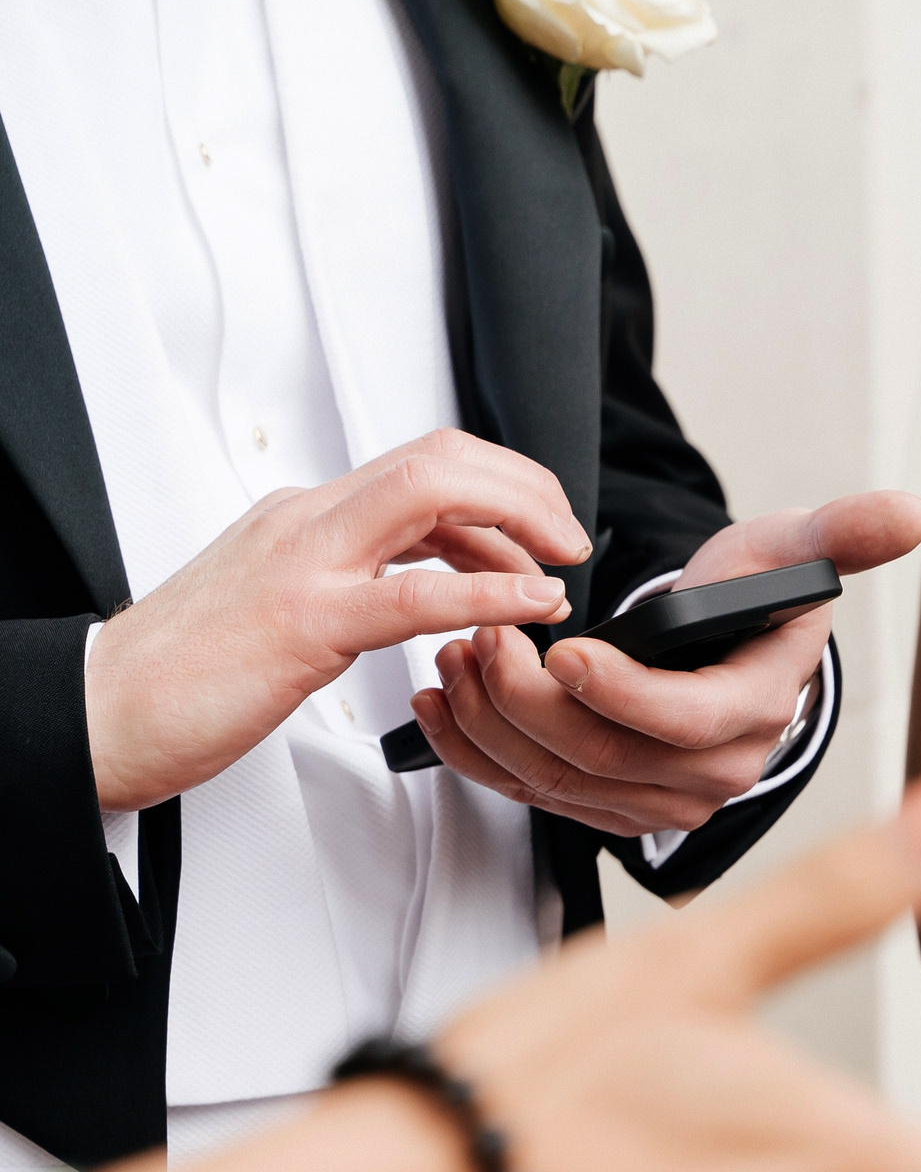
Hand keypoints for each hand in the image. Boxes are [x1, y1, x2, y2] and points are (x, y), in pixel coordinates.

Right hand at [86, 431, 588, 811]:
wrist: (98, 712)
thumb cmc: (189, 672)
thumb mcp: (284, 601)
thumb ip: (352, 576)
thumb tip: (426, 576)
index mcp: (308, 517)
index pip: (425, 464)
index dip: (502, 485)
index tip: (541, 531)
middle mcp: (309, 522)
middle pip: (442, 459)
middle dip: (526, 488)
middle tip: (570, 539)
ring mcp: (305, 565)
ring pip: (434, 496)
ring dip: (520, 523)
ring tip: (560, 569)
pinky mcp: (303, 624)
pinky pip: (415, 593)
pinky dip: (490, 592)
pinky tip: (532, 605)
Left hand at [416, 492, 920, 836]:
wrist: (726, 649)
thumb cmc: (753, 600)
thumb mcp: (793, 553)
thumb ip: (843, 533)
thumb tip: (908, 512)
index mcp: (759, 711)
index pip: (687, 720)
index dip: (622, 690)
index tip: (563, 645)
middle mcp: (715, 774)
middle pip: (606, 757)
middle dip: (530, 699)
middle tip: (486, 634)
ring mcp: (659, 802)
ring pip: (558, 780)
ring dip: (493, 721)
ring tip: (460, 653)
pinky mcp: (609, 811)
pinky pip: (532, 796)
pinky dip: (478, 754)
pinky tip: (444, 704)